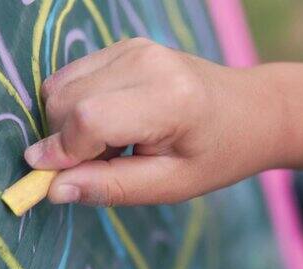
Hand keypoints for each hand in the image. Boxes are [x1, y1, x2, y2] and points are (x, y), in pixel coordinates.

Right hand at [25, 37, 284, 205]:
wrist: (250, 110)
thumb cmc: (216, 155)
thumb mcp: (170, 186)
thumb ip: (110, 186)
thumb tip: (52, 189)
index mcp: (167, 98)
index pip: (89, 118)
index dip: (62, 152)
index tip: (53, 180)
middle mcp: (146, 60)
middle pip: (65, 99)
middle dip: (65, 140)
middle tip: (102, 162)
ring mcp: (133, 46)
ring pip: (60, 85)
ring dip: (68, 122)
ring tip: (111, 143)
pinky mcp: (125, 44)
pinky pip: (72, 75)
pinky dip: (76, 104)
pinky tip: (111, 120)